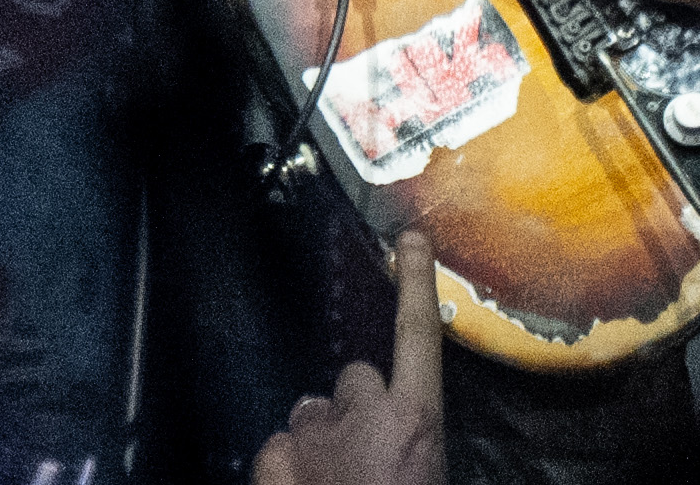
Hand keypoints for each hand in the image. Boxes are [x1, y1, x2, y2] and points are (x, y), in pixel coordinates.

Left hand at [256, 231, 442, 484]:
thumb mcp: (429, 465)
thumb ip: (416, 437)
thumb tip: (408, 433)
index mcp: (416, 420)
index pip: (418, 335)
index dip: (416, 283)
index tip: (411, 239)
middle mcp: (362, 416)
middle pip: (355, 377)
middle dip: (356, 403)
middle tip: (364, 444)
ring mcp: (311, 440)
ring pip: (309, 411)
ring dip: (319, 434)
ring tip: (331, 470)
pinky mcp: (271, 466)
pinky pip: (273, 445)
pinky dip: (283, 464)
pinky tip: (298, 484)